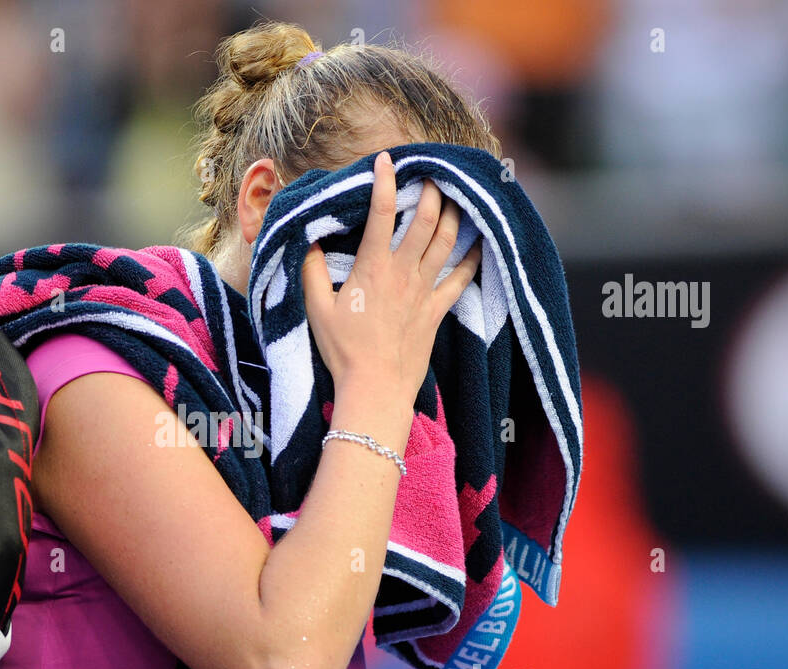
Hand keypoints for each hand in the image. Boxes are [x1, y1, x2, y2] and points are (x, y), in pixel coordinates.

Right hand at [301, 150, 480, 404]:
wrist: (375, 387)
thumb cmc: (343, 350)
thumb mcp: (317, 308)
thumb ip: (311, 270)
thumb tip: (309, 240)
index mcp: (373, 267)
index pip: (382, 213)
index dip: (385, 181)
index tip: (387, 160)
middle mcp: (403, 272)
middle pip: (425, 220)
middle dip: (431, 191)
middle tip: (432, 173)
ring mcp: (424, 290)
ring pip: (447, 242)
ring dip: (453, 215)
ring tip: (455, 197)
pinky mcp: (436, 311)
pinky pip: (461, 278)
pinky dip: (472, 257)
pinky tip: (478, 243)